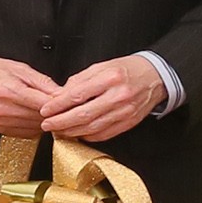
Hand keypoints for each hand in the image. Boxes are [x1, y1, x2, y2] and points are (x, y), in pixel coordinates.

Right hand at [0, 54, 58, 136]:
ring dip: (46, 120)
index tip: (71, 101)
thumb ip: (42, 82)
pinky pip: (27, 133)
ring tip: (49, 109)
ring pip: (36, 127)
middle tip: (63, 106)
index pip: (45, 104)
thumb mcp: (19, 68)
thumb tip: (62, 93)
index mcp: (11, 91)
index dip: (61, 103)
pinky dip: (35, 126)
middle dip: (55, 112)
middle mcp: (5, 110)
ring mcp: (2, 122)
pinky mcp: (0, 130)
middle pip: (42, 118)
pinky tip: (35, 115)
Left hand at [40, 54, 168, 143]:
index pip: (77, 95)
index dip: (58, 105)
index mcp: (110, 78)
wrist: (156, 76)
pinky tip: (78, 133)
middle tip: (47, 124)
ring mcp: (125, 111)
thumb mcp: (102, 66)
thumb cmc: (128, 69)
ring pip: (92, 127)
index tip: (45, 110)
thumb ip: (80, 80)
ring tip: (59, 130)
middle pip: (83, 115)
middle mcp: (118, 95)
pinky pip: (105, 134)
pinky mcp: (129, 122)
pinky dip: (88, 136)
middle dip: (61, 122)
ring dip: (72, 131)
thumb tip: (61, 96)